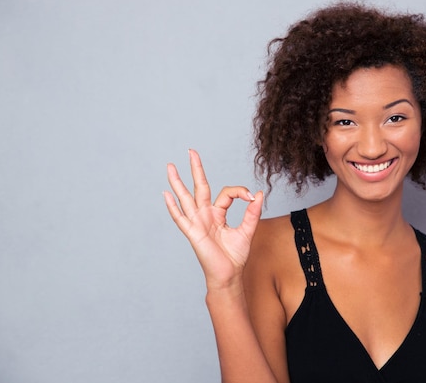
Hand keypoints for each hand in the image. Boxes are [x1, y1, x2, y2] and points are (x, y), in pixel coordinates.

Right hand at [164, 150, 262, 290]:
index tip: (252, 196)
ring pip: (186, 198)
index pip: (226, 193)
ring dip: (178, 182)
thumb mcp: (248, 231)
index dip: (240, 191)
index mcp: (218, 213)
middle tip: (191, 151)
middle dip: (196, 169)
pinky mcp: (193, 233)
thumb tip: (259, 193)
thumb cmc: (235, 256)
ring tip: (170, 166)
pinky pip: (181, 219)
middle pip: (200, 187)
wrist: (229, 275)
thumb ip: (253, 212)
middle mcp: (205, 215)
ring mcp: (197, 223)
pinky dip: (173, 207)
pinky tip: (166, 195)